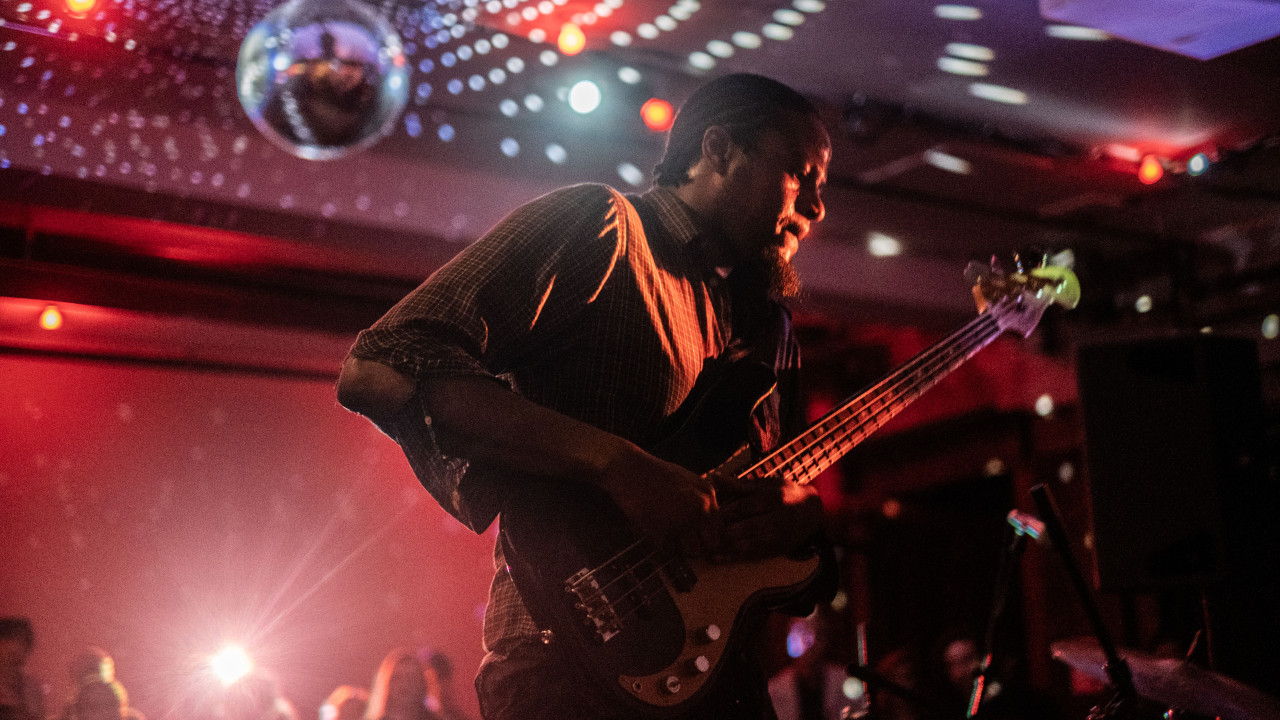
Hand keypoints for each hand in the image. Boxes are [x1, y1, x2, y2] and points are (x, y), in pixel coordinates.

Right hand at [597, 446, 719, 547]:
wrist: (627, 468)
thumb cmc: (654, 473)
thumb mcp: (687, 480)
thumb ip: (700, 499)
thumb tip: (706, 526)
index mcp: (708, 494)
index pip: (720, 528)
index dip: (708, 535)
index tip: (696, 536)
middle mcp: (701, 508)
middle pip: (710, 544)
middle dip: (697, 545)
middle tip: (681, 539)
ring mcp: (683, 520)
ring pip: (691, 551)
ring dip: (679, 547)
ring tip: (666, 533)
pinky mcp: (664, 531)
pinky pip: (668, 551)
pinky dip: (660, 545)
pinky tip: (653, 531)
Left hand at [711, 474, 823, 560]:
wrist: (813, 512)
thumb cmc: (786, 494)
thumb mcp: (767, 485)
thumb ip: (741, 485)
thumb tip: (715, 478)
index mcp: (776, 498)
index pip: (749, 506)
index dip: (729, 510)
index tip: (711, 513)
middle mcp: (780, 519)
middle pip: (749, 527)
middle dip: (726, 530)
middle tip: (704, 531)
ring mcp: (779, 537)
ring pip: (750, 544)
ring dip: (727, 546)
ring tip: (706, 546)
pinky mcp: (776, 551)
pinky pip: (752, 556)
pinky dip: (733, 558)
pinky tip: (716, 558)